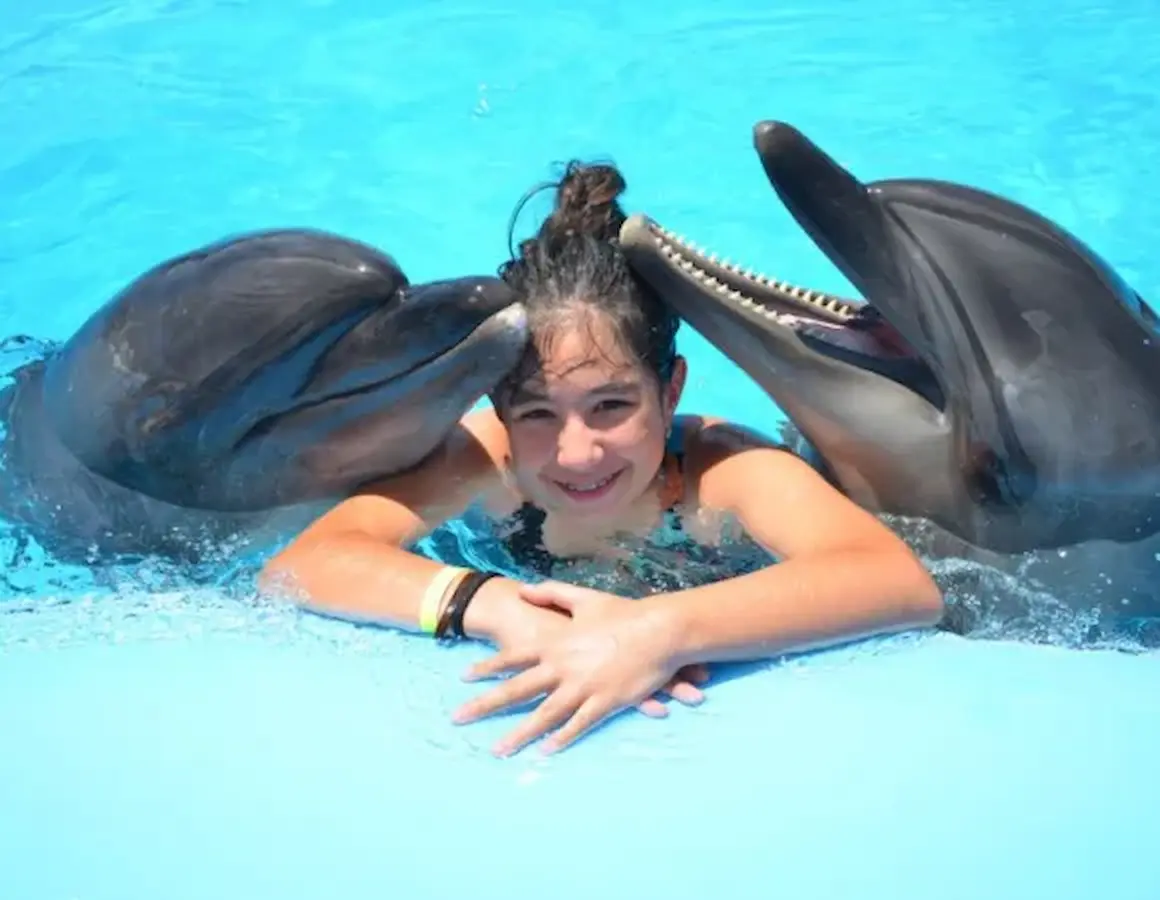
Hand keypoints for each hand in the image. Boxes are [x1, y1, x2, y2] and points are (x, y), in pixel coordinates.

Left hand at [453, 581, 705, 756]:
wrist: (659, 630)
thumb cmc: (623, 613)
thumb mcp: (585, 598)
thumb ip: (552, 593)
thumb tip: (524, 590)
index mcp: (556, 643)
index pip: (514, 657)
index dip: (488, 667)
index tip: (464, 678)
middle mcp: (562, 667)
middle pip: (517, 689)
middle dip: (485, 705)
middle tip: (458, 718)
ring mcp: (582, 687)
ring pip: (544, 714)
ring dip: (519, 733)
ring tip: (498, 750)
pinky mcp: (604, 702)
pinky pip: (578, 724)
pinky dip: (561, 739)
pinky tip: (545, 752)